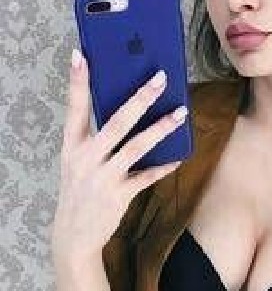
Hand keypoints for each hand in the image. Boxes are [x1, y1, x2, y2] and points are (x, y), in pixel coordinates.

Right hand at [51, 49, 186, 256]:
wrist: (73, 235)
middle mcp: (86, 159)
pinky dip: (164, 165)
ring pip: (137, 146)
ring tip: (181, 112)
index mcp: (72, 147)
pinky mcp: (119, 195)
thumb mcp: (77, 163)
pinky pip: (147, 176)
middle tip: (160, 78)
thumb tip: (125, 111)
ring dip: (161, 128)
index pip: (74, 108)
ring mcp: (103, 178)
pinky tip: (179, 155)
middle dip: (140, 98)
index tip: (81, 55)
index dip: (77, 82)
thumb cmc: (79, 192)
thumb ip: (94, 140)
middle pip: (116, 121)